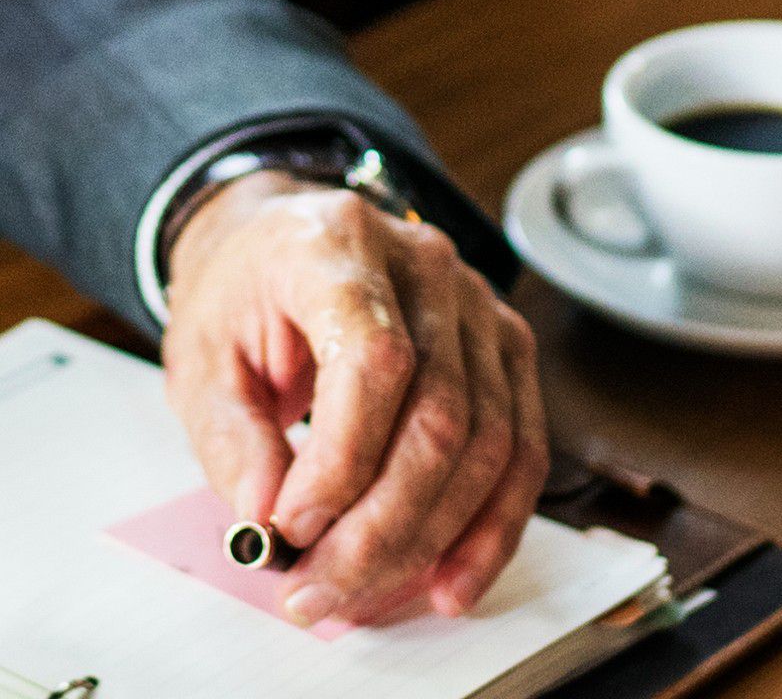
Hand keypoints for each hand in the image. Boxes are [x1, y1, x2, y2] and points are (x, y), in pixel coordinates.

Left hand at [162, 170, 547, 625]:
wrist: (286, 244)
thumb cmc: (244, 292)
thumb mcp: (202, 358)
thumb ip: (233, 440)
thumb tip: (271, 525)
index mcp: (340, 246)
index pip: (374, 360)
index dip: (341, 461)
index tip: (291, 527)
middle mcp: (427, 267)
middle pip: (442, 416)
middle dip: (384, 527)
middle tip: (322, 589)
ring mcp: (480, 306)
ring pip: (490, 443)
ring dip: (433, 538)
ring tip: (370, 592)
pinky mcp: (506, 347)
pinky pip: (523, 448)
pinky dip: (493, 525)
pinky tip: (454, 577)